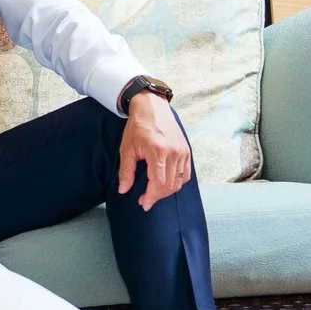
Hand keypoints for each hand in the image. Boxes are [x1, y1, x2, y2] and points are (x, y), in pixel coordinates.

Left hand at [117, 91, 191, 209]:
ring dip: (167, 191)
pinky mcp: (186, 150)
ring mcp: (182, 151)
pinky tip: (166, 183)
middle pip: (169, 185)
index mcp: (158, 152)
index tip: (143, 203)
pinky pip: (186, 174)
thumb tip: (124, 190)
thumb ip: (126, 171)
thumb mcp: (127, 149)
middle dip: (157, 196)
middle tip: (145, 199)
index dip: (151, 197)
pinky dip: (177, 182)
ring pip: (179, 182)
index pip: (158, 183)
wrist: (151, 107)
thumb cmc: (137, 126)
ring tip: (154, 192)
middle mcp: (173, 152)